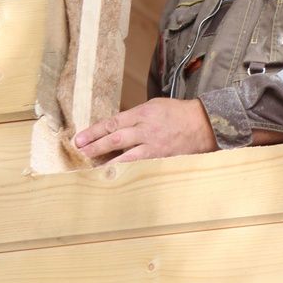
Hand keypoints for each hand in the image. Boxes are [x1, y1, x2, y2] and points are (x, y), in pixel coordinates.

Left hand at [73, 97, 217, 162]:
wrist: (203, 124)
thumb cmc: (178, 113)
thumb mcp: (155, 106)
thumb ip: (135, 116)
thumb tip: (114, 128)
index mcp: (143, 113)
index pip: (113, 122)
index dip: (94, 131)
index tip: (79, 138)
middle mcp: (146, 129)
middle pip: (115, 138)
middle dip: (94, 145)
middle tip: (79, 151)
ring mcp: (153, 146)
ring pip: (125, 156)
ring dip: (106, 162)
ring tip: (91, 167)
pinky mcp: (161, 159)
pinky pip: (139, 166)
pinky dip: (125, 171)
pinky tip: (114, 176)